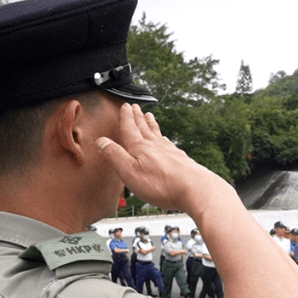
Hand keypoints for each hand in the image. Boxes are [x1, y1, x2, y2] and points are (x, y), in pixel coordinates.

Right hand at [97, 104, 228, 214]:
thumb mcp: (129, 172)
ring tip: (150, 117)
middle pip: (145, 128)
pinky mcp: (181, 161)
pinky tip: (166, 141)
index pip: (130, 129)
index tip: (125, 107)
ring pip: (158, 135)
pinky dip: (165, 139)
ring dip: (152, 125)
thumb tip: (101, 141)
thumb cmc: (161, 184)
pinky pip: (170, 145)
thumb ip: (115, 156)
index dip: (126, 117)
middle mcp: (156, 146)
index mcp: (140, 148)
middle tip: (136, 107)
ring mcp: (170, 152)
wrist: (196, 189)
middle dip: (138, 117)